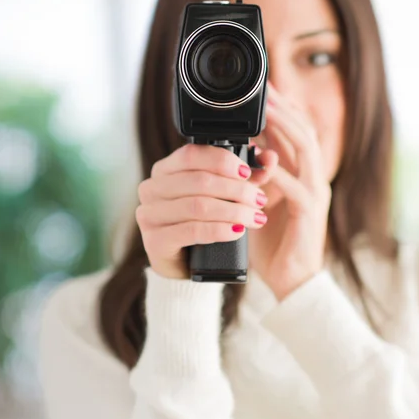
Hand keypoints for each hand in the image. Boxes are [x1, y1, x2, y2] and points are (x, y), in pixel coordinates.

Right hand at [136, 143, 270, 279]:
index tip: (248, 173)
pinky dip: (219, 230)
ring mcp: (149, 215)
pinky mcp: (154, 241)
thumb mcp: (224, 195)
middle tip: (259, 200)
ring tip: (255, 217)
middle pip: (199, 181)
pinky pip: (192, 231)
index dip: (223, 161)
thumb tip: (269, 157)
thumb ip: (246, 176)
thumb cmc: (202, 223)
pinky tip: (237, 231)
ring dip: (233, 211)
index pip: (191, 154)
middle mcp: (151, 189)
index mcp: (164, 170)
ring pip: (198, 206)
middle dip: (236, 190)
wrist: (184, 264)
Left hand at [248, 82, 331, 301]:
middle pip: (305, 131)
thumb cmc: (273, 241)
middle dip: (284, 108)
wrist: (291, 279)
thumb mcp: (260, 200)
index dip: (282, 108)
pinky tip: (262, 161)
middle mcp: (314, 178)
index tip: (262, 89)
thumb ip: (254, 175)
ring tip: (266, 110)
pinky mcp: (310, 213)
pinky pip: (296, 187)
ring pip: (306, 150)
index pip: (297, 132)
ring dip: (285, 128)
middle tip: (264, 89)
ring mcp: (316, 194)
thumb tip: (234, 149)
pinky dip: (278, 172)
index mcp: (303, 174)